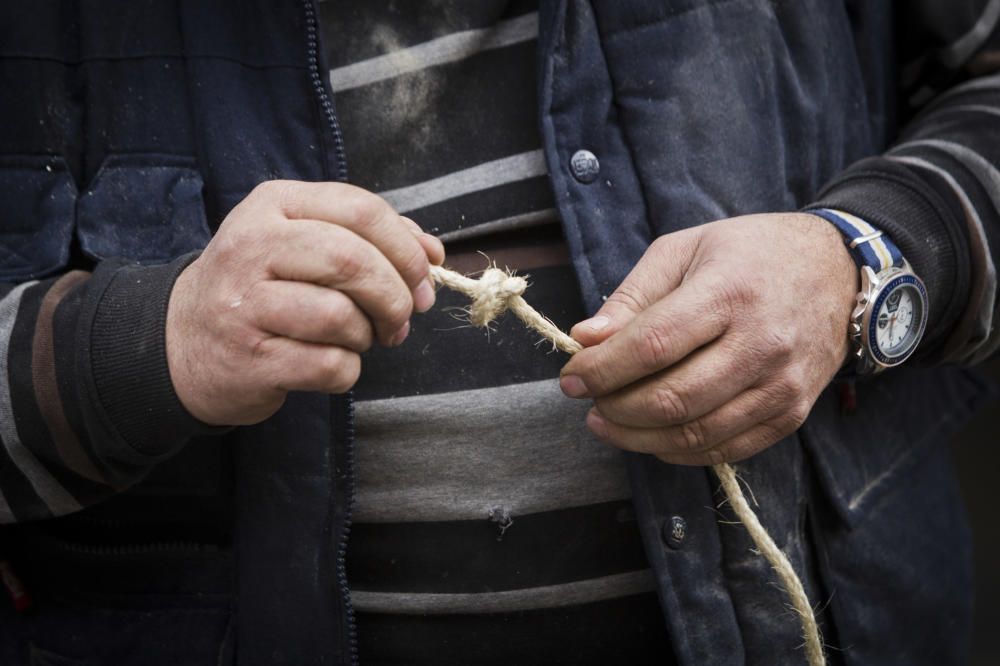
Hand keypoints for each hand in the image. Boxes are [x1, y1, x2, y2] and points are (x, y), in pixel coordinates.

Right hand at [166, 180, 443, 425]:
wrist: (182, 341)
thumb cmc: (261, 287)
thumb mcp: (303, 241)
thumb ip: (370, 237)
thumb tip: (432, 251)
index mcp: (274, 204)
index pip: (361, 210)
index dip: (406, 247)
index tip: (423, 277)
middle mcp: (253, 246)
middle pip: (353, 261)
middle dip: (395, 295)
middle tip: (401, 318)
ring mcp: (245, 304)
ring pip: (341, 315)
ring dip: (366, 335)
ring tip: (356, 338)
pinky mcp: (250, 359)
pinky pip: (329, 365)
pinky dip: (347, 370)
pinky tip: (331, 363)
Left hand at [559, 213, 856, 464]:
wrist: (838, 271)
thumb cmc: (750, 254)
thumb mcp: (685, 250)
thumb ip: (632, 296)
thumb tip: (585, 340)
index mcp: (729, 292)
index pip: (652, 346)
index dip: (602, 369)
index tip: (571, 377)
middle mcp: (761, 344)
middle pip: (671, 399)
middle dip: (614, 409)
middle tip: (588, 401)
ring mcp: (781, 386)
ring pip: (694, 434)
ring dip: (637, 437)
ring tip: (608, 421)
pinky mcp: (792, 414)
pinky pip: (725, 451)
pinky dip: (678, 451)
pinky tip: (651, 436)